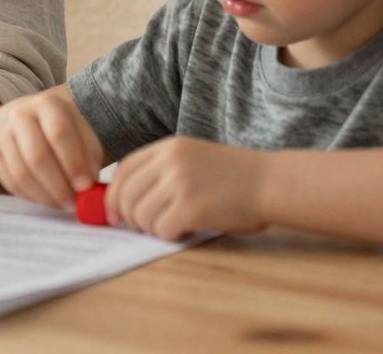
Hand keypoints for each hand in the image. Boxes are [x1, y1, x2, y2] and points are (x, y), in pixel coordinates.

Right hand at [0, 86, 104, 209]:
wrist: (33, 120)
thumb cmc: (67, 130)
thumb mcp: (84, 133)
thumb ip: (90, 156)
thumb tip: (88, 187)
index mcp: (48, 104)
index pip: (59, 133)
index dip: (73, 162)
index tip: (86, 185)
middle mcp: (21, 115)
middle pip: (37, 156)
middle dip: (58, 186)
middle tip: (74, 203)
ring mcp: (3, 134)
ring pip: (22, 174)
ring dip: (46, 196)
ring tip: (64, 204)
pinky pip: (11, 183)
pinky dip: (33, 197)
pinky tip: (49, 200)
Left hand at [106, 136, 268, 239]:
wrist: (269, 183)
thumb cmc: (234, 177)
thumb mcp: (194, 159)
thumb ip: (163, 172)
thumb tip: (126, 202)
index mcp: (169, 147)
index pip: (125, 170)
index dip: (113, 195)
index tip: (114, 214)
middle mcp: (170, 162)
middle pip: (127, 195)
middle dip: (130, 218)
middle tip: (145, 228)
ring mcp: (179, 184)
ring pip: (141, 216)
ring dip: (153, 228)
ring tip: (175, 226)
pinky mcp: (190, 208)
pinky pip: (161, 229)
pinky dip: (169, 236)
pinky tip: (186, 230)